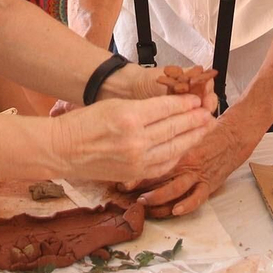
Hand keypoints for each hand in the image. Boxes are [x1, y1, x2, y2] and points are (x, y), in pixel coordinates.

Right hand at [48, 94, 210, 185]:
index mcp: (129, 116)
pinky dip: (177, 154)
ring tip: (205, 128)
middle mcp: (136, 139)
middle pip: (174, 128)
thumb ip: (143, 108)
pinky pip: (163, 164)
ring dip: (192, 137)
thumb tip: (171, 108)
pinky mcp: (134, 173)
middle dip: (195, 120)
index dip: (185, 103)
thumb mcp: (114, 105)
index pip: (167, 108)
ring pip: (174, 147)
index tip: (197, 99)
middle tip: (209, 112)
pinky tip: (186, 147)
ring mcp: (136, 159)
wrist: (63, 150)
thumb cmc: (84, 122)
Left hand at [121, 114, 249, 217]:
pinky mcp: (210, 184)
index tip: (120, 173)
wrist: (236, 133)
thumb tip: (140, 134)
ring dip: (157, 198)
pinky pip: (197, 199)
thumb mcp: (186, 126)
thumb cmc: (208, 127)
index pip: (153, 158)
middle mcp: (187, 161)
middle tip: (124, 189)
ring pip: (174, 190)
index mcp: (180, 145)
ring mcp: (199, 174)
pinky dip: (186, 206)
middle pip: (159, 176)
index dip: (136, 168)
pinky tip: (175, 211)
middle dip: (140, 185)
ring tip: (143, 203)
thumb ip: (167, 132)